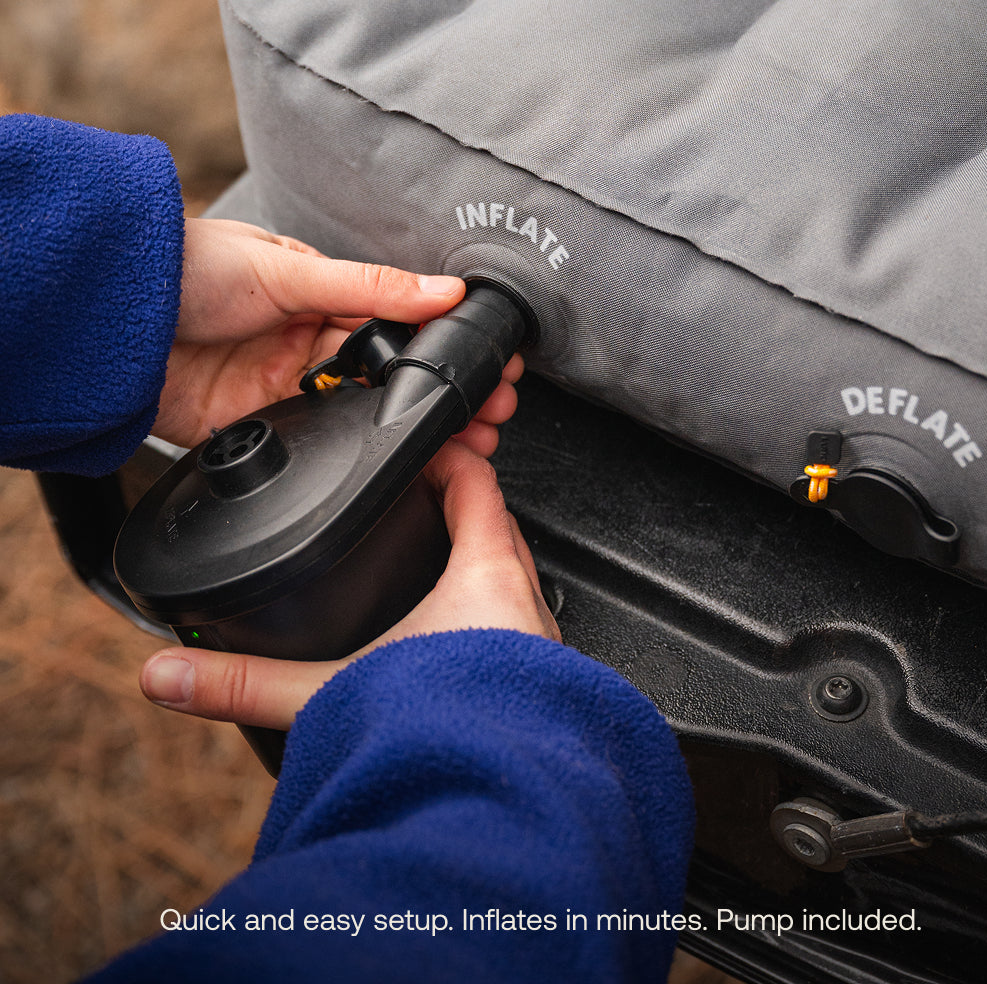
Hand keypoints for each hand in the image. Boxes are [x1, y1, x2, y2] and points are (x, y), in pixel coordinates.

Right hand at [139, 442, 559, 728]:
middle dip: (461, 508)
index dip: (446, 458)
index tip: (420, 450)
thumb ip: (246, 683)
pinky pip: (521, 630)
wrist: (499, 807)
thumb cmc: (449, 737)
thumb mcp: (331, 694)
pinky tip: (458, 650)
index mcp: (486, 577)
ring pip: (516, 581)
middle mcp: (526, 605)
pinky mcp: (544, 689)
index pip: (476, 484)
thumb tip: (170, 675)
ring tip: (435, 572)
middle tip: (419, 503)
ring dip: (481, 567)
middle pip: (499, 528)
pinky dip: (491, 620)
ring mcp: (541, 648)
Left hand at [151, 218, 522, 455]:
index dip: (445, 349)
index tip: (491, 366)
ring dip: (408, 429)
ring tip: (462, 443)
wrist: (111, 321)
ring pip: (362, 416)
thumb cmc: (189, 270)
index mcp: (322, 300)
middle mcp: (309, 346)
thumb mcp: (289, 269)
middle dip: (441, 398)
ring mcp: (287, 390)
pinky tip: (388, 457)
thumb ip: (370, 287)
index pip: (400, 328)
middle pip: (390, 379)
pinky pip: (317, 447)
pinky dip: (352, 455)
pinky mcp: (261, 429)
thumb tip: (443, 288)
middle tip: (491, 414)